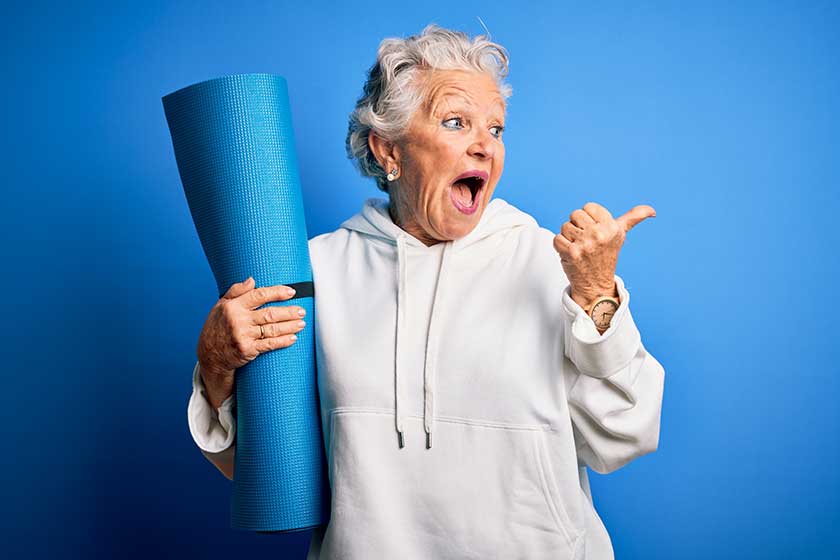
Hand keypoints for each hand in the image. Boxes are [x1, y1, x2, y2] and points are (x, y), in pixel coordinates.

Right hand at [196, 277, 306, 406]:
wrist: (209, 355)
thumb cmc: (217, 328)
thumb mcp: (220, 306)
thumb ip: (236, 291)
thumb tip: (252, 279)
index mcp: (232, 306)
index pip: (258, 295)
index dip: (277, 292)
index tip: (291, 292)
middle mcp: (238, 320)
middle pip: (269, 313)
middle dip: (289, 312)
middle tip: (301, 311)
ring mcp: (243, 336)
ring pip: (272, 329)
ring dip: (290, 326)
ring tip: (301, 323)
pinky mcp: (247, 350)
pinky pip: (269, 344)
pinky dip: (283, 341)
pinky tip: (293, 338)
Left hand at [553, 202, 655, 309]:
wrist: (597, 284)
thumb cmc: (607, 255)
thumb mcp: (620, 235)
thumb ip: (633, 218)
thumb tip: (652, 211)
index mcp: (612, 227)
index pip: (588, 207)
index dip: (588, 218)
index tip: (594, 231)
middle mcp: (600, 234)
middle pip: (575, 214)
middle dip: (578, 227)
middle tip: (586, 242)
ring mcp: (585, 244)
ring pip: (565, 226)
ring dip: (569, 238)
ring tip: (579, 248)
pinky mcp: (571, 253)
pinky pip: (557, 239)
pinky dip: (561, 247)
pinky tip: (571, 254)